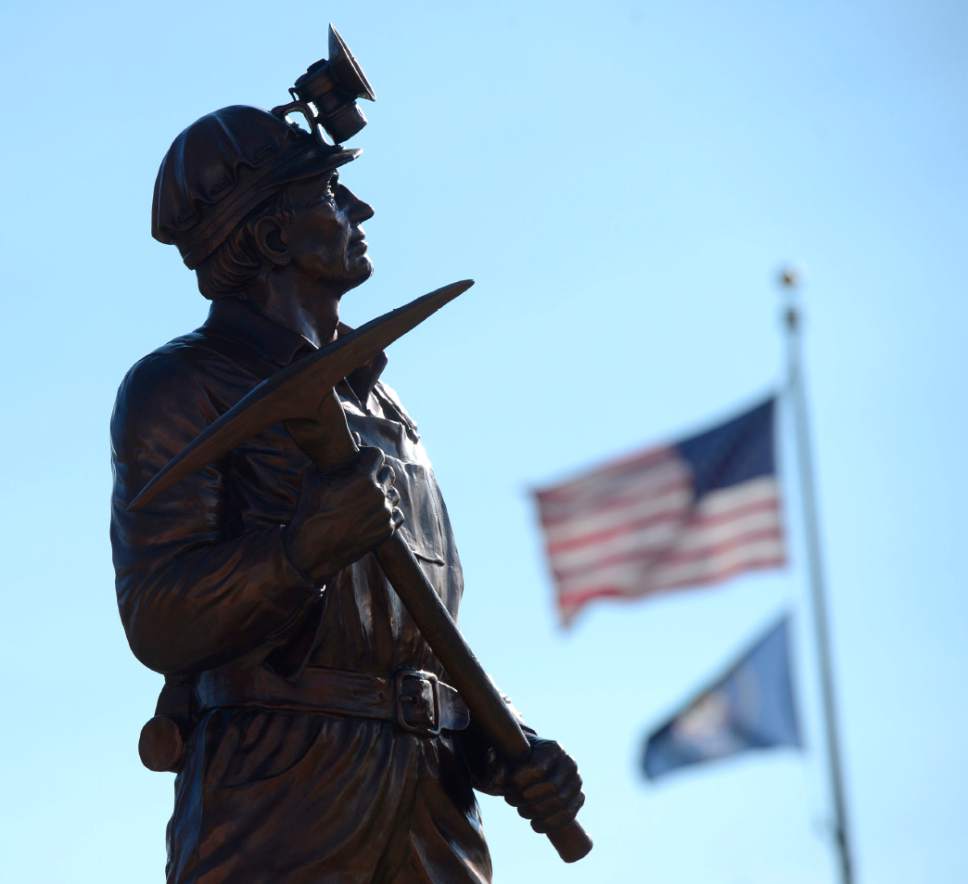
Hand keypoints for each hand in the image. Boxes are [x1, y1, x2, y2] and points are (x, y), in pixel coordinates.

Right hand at [283, 446, 401, 581]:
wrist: (313, 550)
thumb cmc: (310, 510)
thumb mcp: (314, 477)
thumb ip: (330, 458)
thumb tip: (338, 442)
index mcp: (363, 478)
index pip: (378, 454)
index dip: (367, 455)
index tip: (360, 460)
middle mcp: (378, 494)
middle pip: (388, 472)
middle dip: (377, 472)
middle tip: (363, 479)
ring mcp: (385, 514)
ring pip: (394, 493)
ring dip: (383, 492)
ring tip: (368, 497)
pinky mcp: (387, 530)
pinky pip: (396, 513)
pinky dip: (387, 511)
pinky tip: (373, 512)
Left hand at [476, 735, 584, 833]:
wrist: (532, 765)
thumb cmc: (518, 758)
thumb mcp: (506, 757)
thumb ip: (499, 767)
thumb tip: (497, 783)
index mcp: (553, 748)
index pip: (538, 770)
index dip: (520, 783)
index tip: (508, 787)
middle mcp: (570, 763)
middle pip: (552, 788)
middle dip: (528, 799)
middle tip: (510, 800)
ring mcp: (576, 782)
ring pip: (561, 804)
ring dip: (537, 812)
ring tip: (521, 811)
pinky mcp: (578, 799)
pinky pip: (568, 816)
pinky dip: (550, 824)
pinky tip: (534, 825)